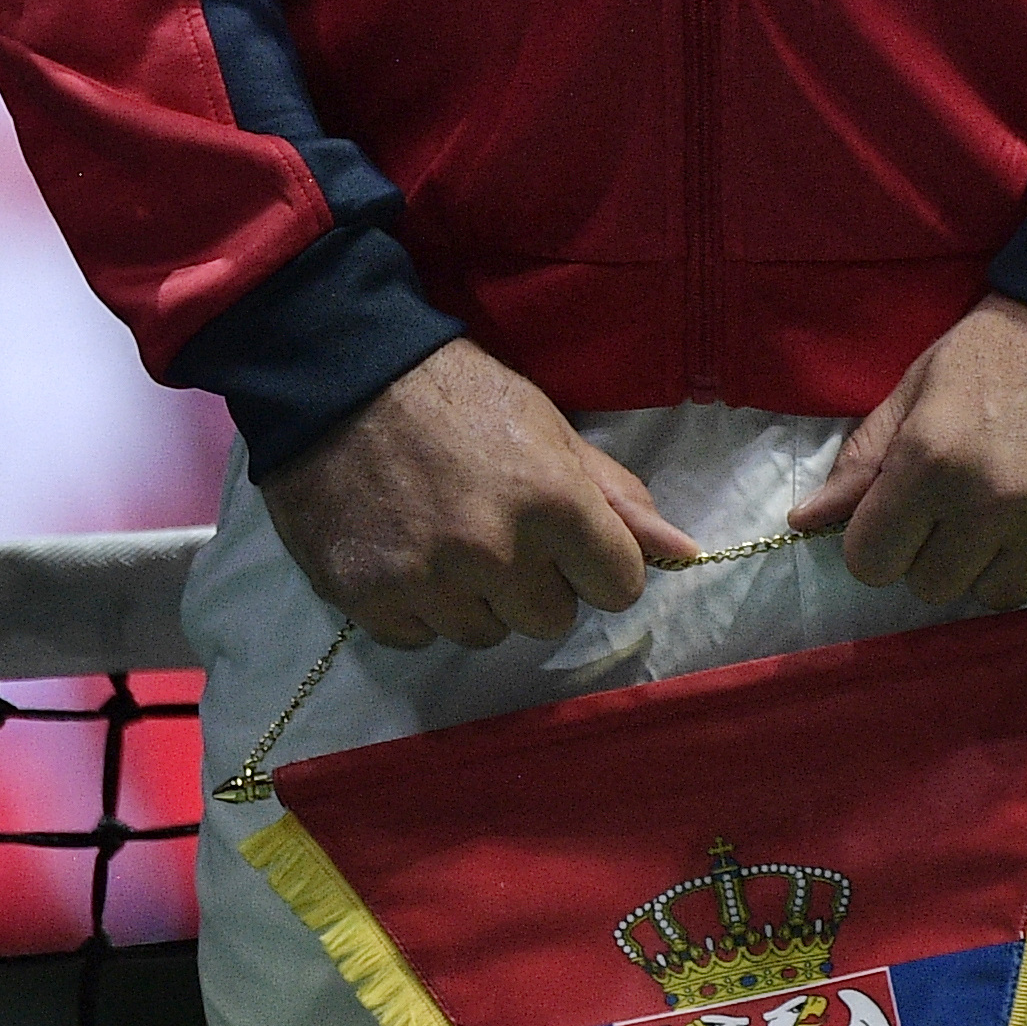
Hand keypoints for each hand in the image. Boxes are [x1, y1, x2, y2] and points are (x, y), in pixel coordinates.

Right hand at [268, 341, 701, 650]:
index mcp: (555, 505)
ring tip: (453, 545)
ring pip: (485, 634)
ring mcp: (427, 582)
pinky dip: (421, 609)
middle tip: (506, 537)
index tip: (575, 546)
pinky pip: (420, 638)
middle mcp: (495, 553)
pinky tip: (410, 558)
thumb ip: (618, 499)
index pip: (618, 588)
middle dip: (540, 587)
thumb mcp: (554, 432)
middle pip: (552, 621)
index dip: (601, 567)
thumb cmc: (463, 400)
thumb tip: (684, 551)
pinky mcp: (367, 600)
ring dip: (480, 602)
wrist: (342, 387)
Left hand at [787, 296, 1026, 609]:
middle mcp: (992, 501)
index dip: (883, 538)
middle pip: (933, 586)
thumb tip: (805, 520)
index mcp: (931, 459)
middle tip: (971, 505)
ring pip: (999, 595)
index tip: (910, 513)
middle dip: (940, 551)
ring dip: (1000, 562)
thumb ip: (866, 454)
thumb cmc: (1016, 342)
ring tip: (1022, 510)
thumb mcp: (926, 380)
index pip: (871, 562)